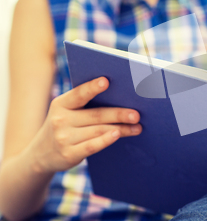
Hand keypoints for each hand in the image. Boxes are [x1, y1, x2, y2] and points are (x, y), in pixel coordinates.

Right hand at [27, 77, 141, 173]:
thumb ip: (85, 105)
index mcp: (61, 104)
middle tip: (137, 114)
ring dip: (121, 128)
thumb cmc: (64, 126)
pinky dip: (106, 140)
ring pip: (99, 130)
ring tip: (137, 127)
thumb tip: (121, 98)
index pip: (79, 94)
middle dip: (119, 114)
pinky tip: (118, 135)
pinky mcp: (69, 154)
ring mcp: (64, 138)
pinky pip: (92, 146)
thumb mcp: (66, 112)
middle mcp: (60, 120)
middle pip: (96, 115)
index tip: (107, 81)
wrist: (41, 154)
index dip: (92, 87)